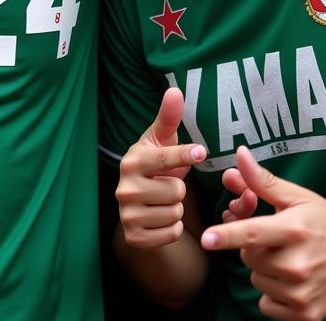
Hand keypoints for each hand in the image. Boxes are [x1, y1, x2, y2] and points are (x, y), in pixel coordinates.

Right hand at [117, 87, 205, 248]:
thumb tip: (175, 89)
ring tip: (162, 201)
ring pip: (175, 213)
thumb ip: (169, 117)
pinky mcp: (134, 236)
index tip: (201, 152)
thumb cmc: (155, 166)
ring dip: (176, 209)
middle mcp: (123, 187)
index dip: (186, 155)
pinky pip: (171, 233)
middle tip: (165, 185)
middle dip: (178, 189)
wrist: (136, 203)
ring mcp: (127, 213)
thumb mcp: (161, 140)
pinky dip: (172, 228)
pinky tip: (159, 218)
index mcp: (131, 160)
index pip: (166, 158)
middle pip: (176, 190)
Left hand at [202, 147, 325, 319]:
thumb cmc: (325, 221)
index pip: (253, 233)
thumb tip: (239, 154)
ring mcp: (303, 293)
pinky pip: (267, 305)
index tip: (206, 239)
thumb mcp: (297, 197)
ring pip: (256, 280)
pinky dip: (273, 294)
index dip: (227, 235)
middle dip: (253, 247)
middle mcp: (298, 264)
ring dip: (264, 271)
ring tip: (287, 260)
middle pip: (248, 256)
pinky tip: (290, 281)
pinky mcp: (308, 315)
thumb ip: (263, 180)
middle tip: (276, 240)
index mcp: (293, 231)